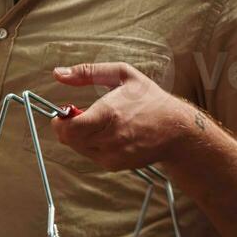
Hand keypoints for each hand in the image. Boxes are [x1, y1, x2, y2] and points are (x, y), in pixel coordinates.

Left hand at [51, 63, 195, 170]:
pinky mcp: (115, 165)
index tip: (65, 112)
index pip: (69, 128)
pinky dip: (90, 145)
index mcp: (109, 114)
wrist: (177, 129)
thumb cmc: (150, 99)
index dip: (60, 120)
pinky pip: (90, 155)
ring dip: (79, 136)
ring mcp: (112, 154)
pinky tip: (107, 134)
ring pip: (77, 147)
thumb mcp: (122, 74)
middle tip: (80, 115)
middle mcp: (110, 138)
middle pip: (68, 139)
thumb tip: (58, 73)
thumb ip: (87, 72)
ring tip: (98, 123)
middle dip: (67, 126)